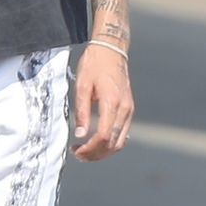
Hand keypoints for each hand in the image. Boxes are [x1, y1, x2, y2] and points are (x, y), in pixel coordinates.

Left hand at [72, 44, 132, 160]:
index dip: (90, 148)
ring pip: (120, 141)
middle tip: (78, 154)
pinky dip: (111, 143)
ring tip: (85, 151)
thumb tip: (80, 135)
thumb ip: (82, 112)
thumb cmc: (94, 65)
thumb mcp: (82, 86)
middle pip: (114, 143)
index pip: (104, 136)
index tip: (76, 150)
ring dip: (103, 151)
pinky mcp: (129, 109)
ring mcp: (129, 110)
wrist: (111, 51)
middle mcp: (125, 109)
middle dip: (96, 154)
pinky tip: (97, 143)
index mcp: (112, 103)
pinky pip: (123, 133)